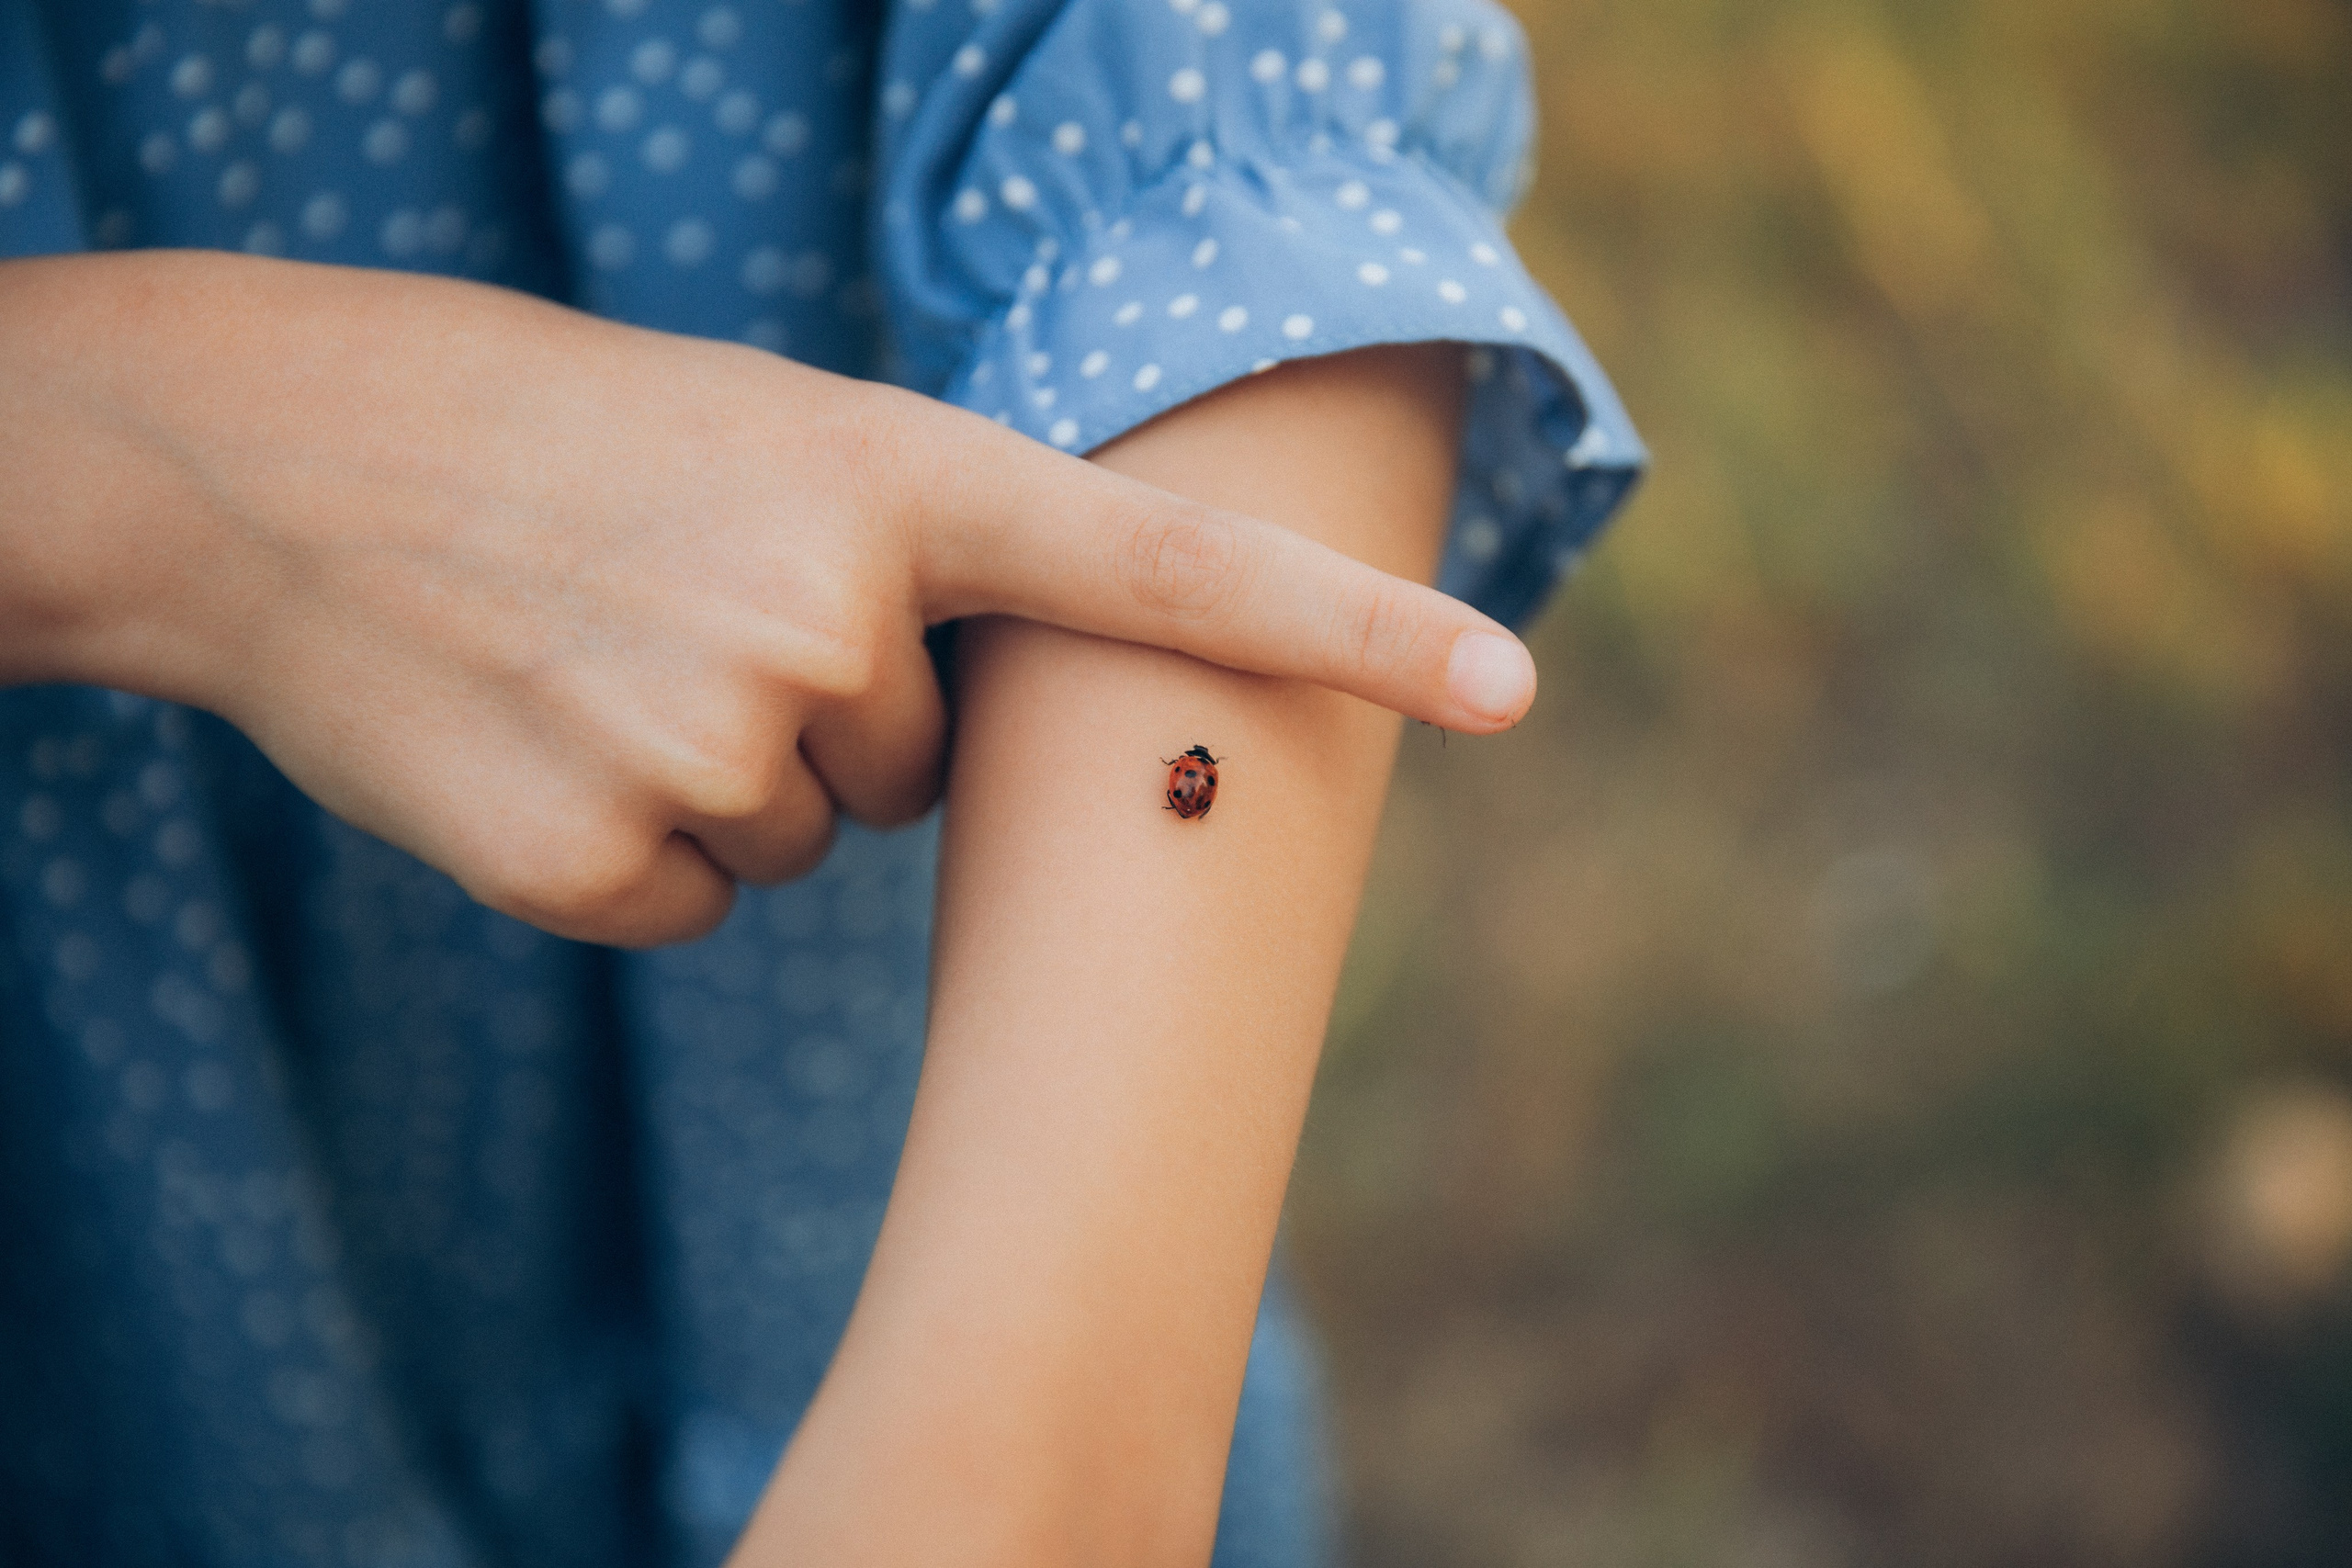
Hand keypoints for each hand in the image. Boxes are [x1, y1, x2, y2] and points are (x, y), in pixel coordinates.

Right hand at [0, 252, 1535, 945]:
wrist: (287, 460)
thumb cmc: (564, 442)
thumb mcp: (775, 442)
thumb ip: (917, 565)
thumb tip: (960, 750)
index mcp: (898, 479)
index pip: (1166, 568)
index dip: (1350, 639)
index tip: (1511, 685)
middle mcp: (831, 615)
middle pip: (915, 772)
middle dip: (828, 712)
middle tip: (682, 598)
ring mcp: (709, 740)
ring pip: (801, 840)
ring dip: (712, 769)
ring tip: (594, 649)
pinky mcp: (592, 853)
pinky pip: (685, 902)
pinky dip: (617, 844)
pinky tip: (530, 733)